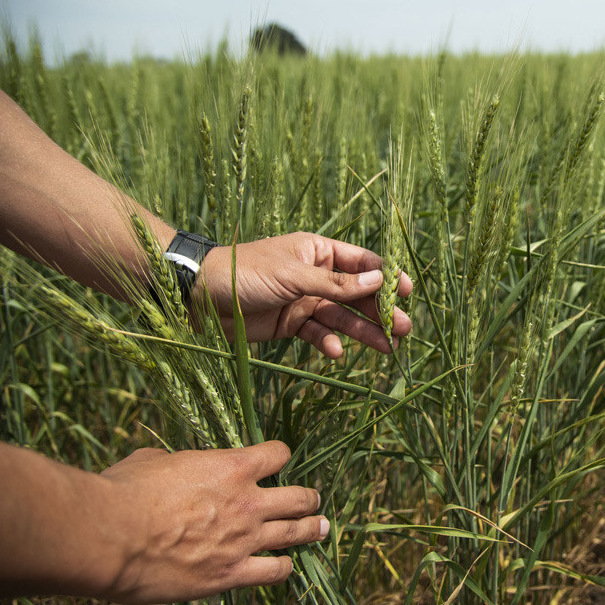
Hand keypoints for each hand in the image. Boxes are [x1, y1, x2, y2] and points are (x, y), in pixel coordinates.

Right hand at [97, 441, 324, 604]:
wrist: (111, 536)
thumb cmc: (124, 492)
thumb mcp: (152, 461)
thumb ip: (174, 462)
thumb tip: (168, 463)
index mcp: (231, 467)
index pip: (277, 454)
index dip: (279, 456)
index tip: (279, 460)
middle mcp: (247, 502)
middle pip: (298, 497)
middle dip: (308, 498)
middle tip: (314, 500)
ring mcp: (243, 540)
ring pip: (295, 533)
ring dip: (311, 529)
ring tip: (322, 528)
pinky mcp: (230, 574)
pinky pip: (272, 572)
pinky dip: (283, 567)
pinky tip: (286, 566)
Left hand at [197, 232, 412, 357]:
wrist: (197, 296)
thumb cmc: (246, 273)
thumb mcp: (294, 276)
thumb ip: (337, 284)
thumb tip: (380, 279)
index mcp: (317, 251)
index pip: (362, 262)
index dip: (387, 276)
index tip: (408, 292)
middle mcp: (315, 275)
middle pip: (357, 294)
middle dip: (381, 311)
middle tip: (404, 329)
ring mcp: (304, 300)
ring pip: (342, 317)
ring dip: (363, 332)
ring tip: (387, 348)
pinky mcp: (290, 324)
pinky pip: (318, 334)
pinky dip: (328, 344)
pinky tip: (335, 354)